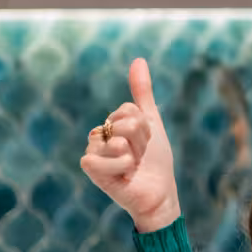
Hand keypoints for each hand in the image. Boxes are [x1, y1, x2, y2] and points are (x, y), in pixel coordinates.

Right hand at [80, 58, 180, 231]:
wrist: (159, 192)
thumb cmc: (155, 161)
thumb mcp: (151, 122)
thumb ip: (142, 92)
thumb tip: (138, 59)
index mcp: (110, 123)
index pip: (129, 109)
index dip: (145, 127)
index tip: (146, 142)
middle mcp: (99, 136)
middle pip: (126, 121)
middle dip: (141, 140)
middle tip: (140, 156)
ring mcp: (94, 152)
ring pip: (118, 138)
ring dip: (134, 154)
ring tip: (133, 166)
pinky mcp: (92, 169)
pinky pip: (102, 156)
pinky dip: (122, 166)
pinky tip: (124, 175)